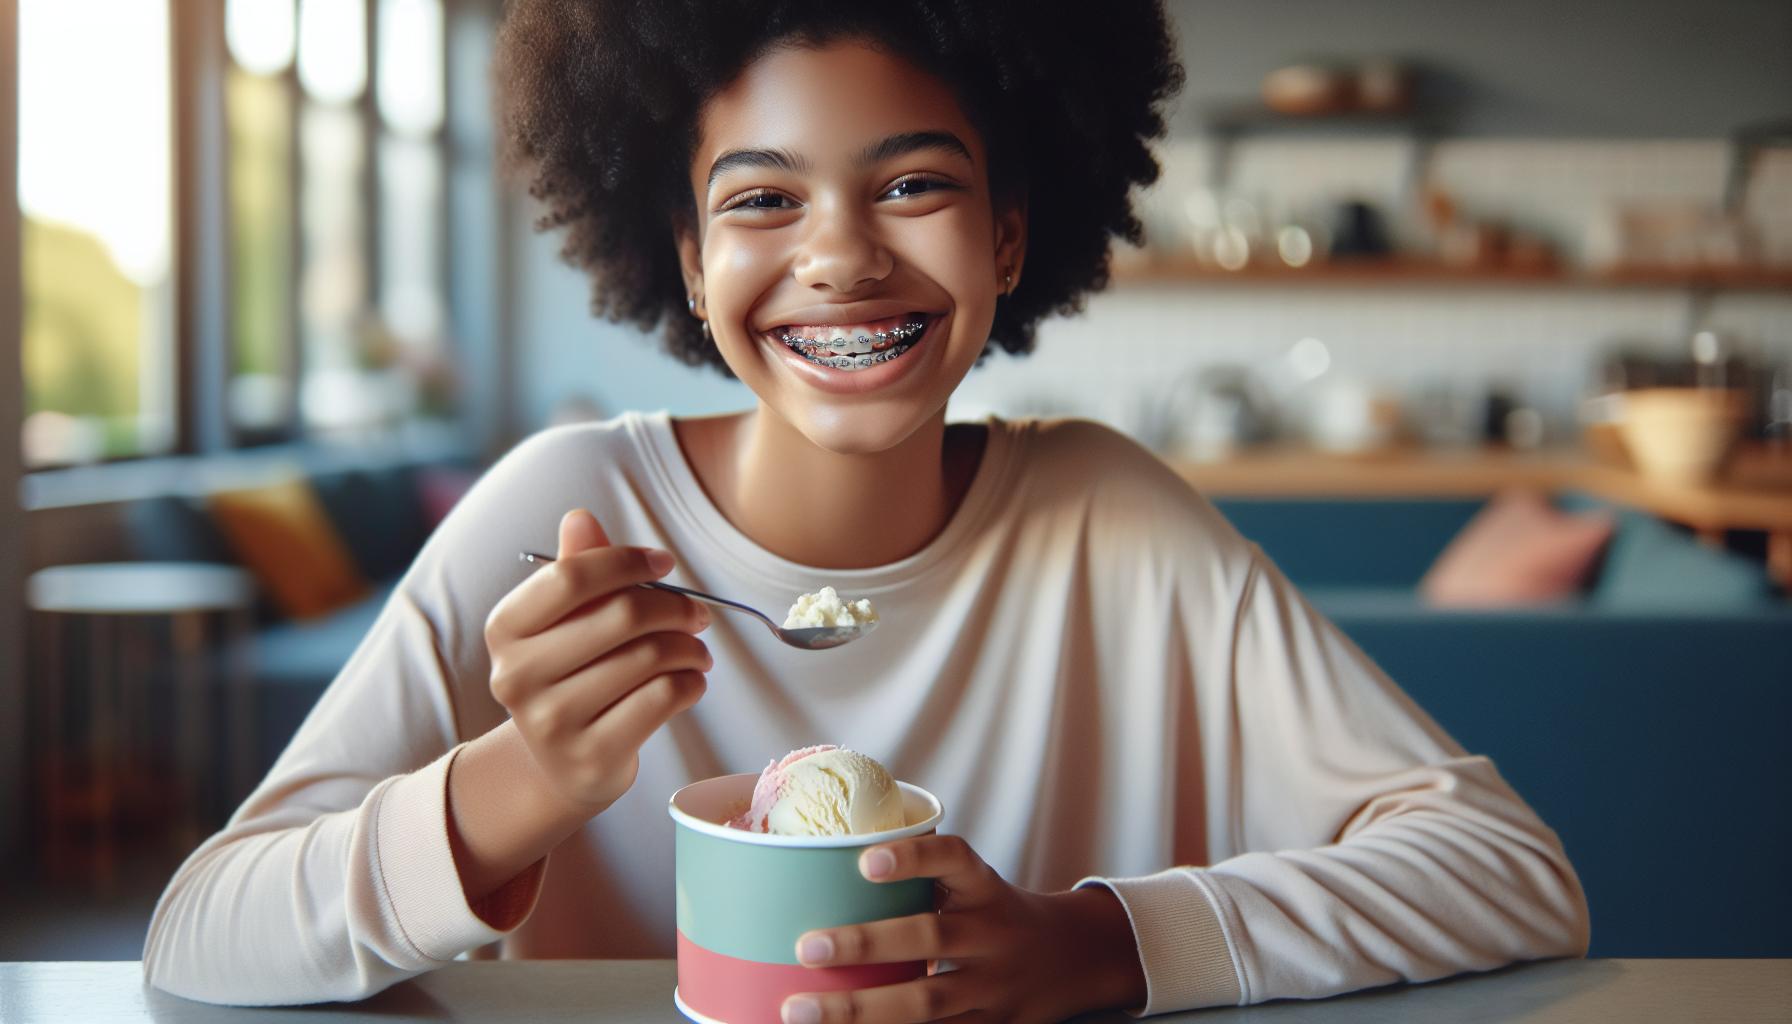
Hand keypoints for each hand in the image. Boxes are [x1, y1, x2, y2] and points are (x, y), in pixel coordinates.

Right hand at [484, 509, 711, 813]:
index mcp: (506, 629)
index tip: (665, 563)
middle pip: (620, 616)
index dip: (627, 562)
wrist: (562, 765)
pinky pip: (661, 699)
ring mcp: (551, 722)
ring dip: (689, 647)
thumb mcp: (566, 622)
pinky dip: (690, 682)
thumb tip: (580, 517)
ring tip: (697, 650)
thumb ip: (577, 568)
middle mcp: (517, 675)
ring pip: (648, 658)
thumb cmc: (572, 675)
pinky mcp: (590, 756)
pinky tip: (690, 680)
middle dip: (674, 608)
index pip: (571, 577)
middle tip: (698, 614)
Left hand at [781, 835, 1146, 1023]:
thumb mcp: (976, 884)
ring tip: (801, 1010)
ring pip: (926, 1004)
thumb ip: (923, 879)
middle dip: (866, 944)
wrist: (1074, 958)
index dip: (913, 858)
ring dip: (860, 1009)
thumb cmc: (997, 913)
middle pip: (930, 939)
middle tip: (808, 947)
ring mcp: (993, 988)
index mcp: (985, 888)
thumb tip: (823, 867)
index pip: (954, 860)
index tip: (864, 861)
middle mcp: (993, 934)